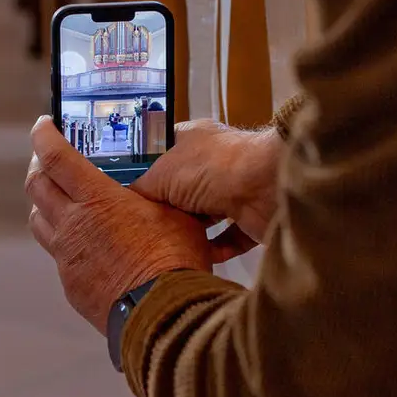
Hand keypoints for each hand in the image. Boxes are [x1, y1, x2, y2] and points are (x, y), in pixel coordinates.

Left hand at [26, 118, 237, 331]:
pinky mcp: (71, 284)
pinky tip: (83, 243)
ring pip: (38, 221)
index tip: (43, 126)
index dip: (44, 137)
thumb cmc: (174, 260)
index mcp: (96, 199)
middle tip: (48, 160)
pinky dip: (64, 242)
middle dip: (38, 167)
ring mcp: (67, 257)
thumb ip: (155, 194)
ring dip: (44, 205)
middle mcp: (73, 225)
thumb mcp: (174, 212)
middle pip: (36, 186)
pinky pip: (58, 255)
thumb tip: (159, 183)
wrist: (164, 314)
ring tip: (59, 200)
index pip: (55, 157)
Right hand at [133, 120, 282, 255]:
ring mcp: (236, 189)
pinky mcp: (253, 217)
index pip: (164, 152)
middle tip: (146, 229)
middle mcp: (215, 162)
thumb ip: (142, 188)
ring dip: (192, 231)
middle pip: (183, 189)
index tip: (131, 194)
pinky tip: (200, 256)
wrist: (266, 184)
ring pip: (207, 215)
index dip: (147, 170)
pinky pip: (231, 237)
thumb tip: (131, 202)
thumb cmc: (210, 168)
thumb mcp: (161, 173)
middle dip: (169, 208)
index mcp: (193, 139)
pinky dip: (217, 248)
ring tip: (170, 246)